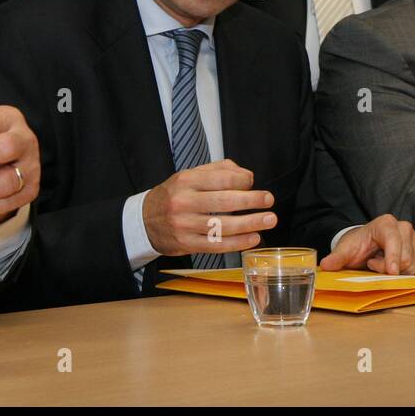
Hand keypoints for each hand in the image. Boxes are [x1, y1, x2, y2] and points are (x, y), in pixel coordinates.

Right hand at [142, 159, 275, 256]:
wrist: (145, 221)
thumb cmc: (174, 196)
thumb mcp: (190, 176)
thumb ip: (219, 170)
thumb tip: (247, 176)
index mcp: (186, 181)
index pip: (221, 179)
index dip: (242, 180)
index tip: (253, 182)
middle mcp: (184, 202)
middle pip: (225, 201)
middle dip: (252, 201)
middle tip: (269, 200)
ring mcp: (184, 225)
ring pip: (223, 226)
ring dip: (250, 223)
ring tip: (269, 219)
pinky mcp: (187, 244)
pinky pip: (217, 245)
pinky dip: (238, 243)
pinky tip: (253, 238)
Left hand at [320, 215, 414, 274]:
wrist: (365, 244)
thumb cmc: (356, 245)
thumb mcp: (345, 250)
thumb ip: (337, 257)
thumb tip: (325, 265)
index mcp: (386, 223)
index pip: (394, 241)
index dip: (393, 258)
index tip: (391, 272)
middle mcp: (403, 228)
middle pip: (405, 257)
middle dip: (388, 268)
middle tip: (371, 264)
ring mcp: (413, 239)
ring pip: (412, 265)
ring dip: (395, 272)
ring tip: (380, 264)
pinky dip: (403, 274)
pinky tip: (390, 268)